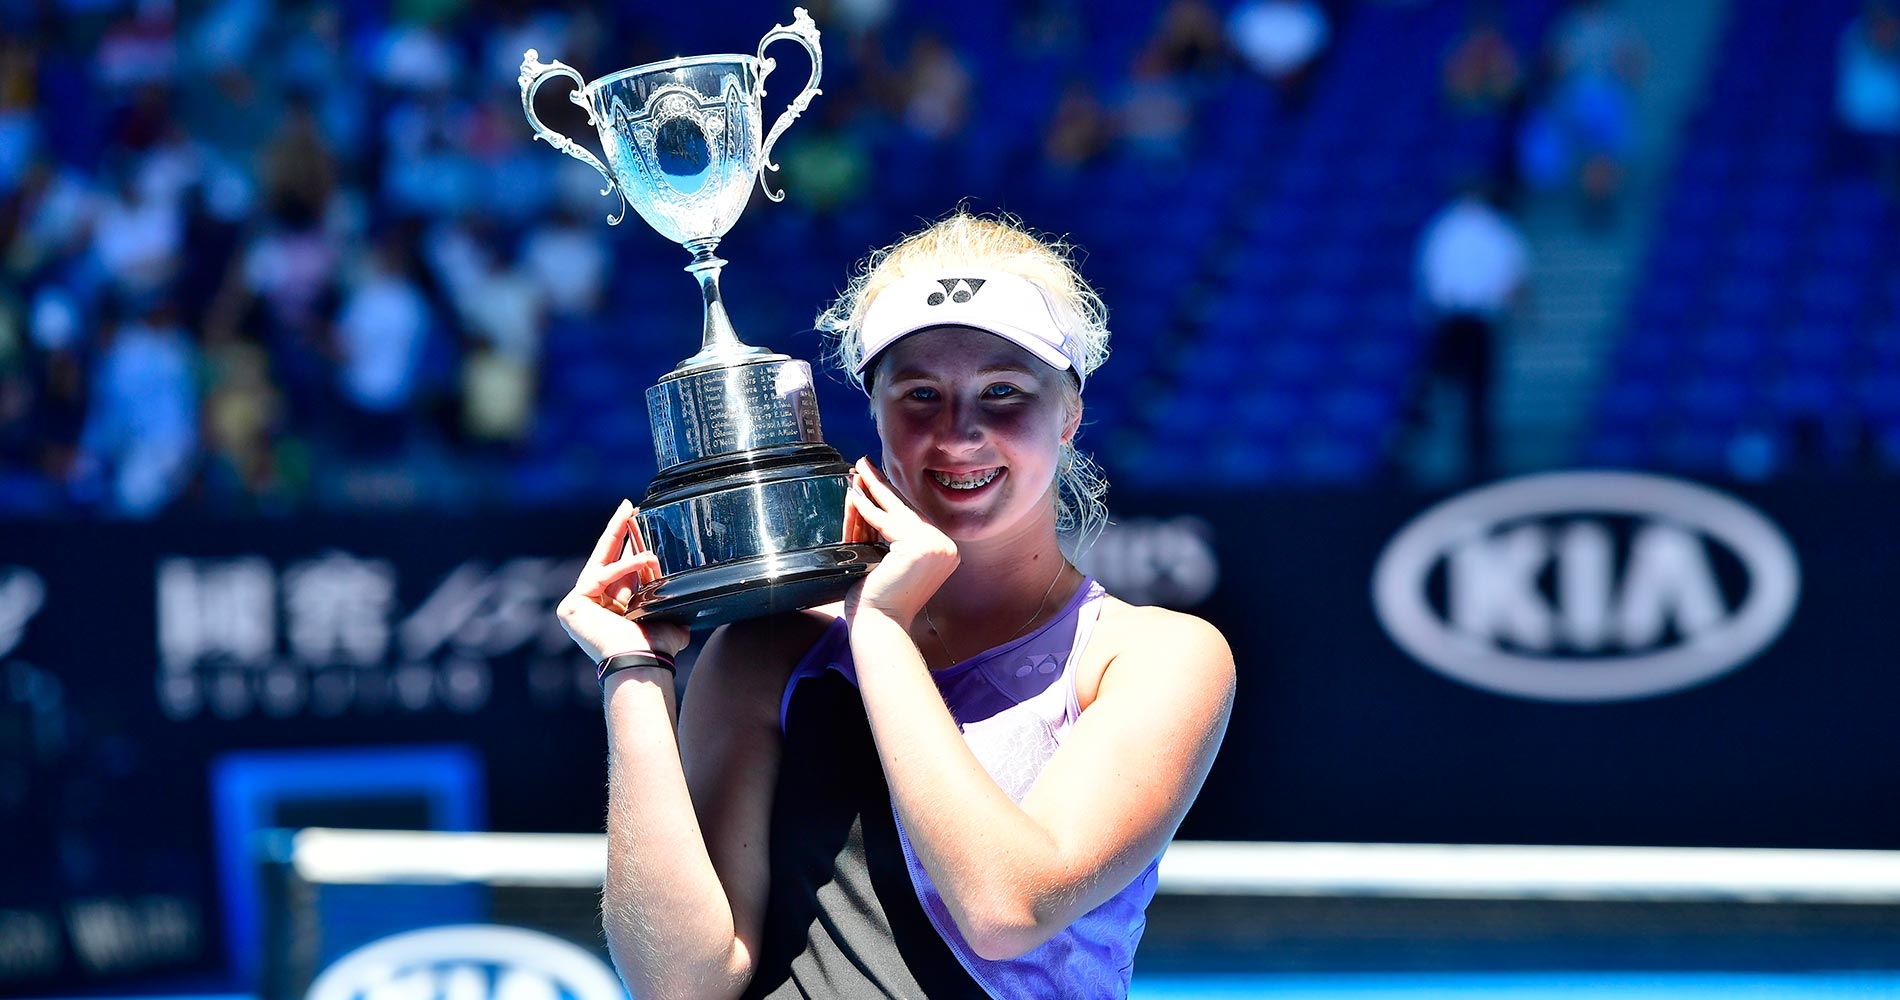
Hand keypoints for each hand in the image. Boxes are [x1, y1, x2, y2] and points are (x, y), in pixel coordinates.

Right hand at [557, 500, 689, 663]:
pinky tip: (646, 559)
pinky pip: (599, 578)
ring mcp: (579, 608)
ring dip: (624, 542)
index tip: (637, 522)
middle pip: (605, 560)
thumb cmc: (656, 648)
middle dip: (616, 531)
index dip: (629, 548)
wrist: (643, 662)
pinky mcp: (570, 608)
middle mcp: (594, 607)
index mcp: (614, 610)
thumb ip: (675, 603)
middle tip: (628, 506)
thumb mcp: (670, 617)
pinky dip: (624, 568)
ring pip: (603, 565)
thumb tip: (697, 595)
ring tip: (638, 521)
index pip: (621, 572)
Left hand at [843, 458, 959, 626]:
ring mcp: (935, 545)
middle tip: (863, 463)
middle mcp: (945, 547)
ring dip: (872, 489)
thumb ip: (882, 533)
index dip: (890, 498)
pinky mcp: (919, 546)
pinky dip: (866, 506)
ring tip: (857, 469)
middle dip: (880, 487)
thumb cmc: (879, 600)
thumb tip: (863, 496)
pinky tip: (854, 491)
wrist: (880, 624)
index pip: (910, 519)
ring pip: (895, 513)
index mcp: (942, 552)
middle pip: (904, 512)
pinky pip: (884, 522)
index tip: (873, 479)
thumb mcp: (884, 559)